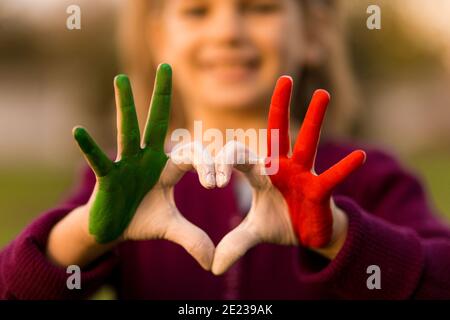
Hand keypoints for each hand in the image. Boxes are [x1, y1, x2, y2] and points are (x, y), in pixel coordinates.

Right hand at [73, 64, 214, 269]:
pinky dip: (89, 148)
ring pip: (127, 131)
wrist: (116, 228)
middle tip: (167, 66)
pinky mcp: (108, 177)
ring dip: (125, 107)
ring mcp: (126, 164)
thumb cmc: (143, 219)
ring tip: (121, 79)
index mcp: (168, 167)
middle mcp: (148, 158)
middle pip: (157, 123)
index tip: (217, 184)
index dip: (208, 166)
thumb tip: (212, 261)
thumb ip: (191, 238)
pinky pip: (99, 160)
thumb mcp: (170, 227)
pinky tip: (78, 132)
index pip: (193, 156)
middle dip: (162, 96)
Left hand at [211, 76, 365, 274]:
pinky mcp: (320, 191)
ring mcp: (303, 176)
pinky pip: (332, 178)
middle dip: (280, 108)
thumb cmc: (281, 222)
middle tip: (285, 79)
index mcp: (260, 173)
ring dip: (316, 120)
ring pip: (309, 144)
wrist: (305, 234)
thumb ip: (235, 243)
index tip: (214, 183)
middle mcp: (282, 168)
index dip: (224, 165)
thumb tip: (212, 267)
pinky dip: (343, 170)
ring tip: (324, 94)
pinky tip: (359, 156)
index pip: (239, 157)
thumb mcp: (255, 232)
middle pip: (278, 135)